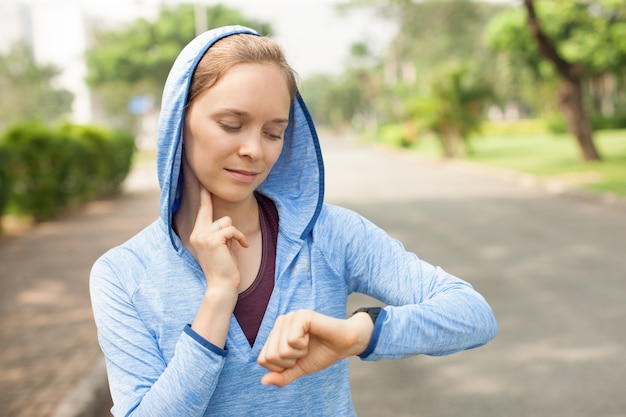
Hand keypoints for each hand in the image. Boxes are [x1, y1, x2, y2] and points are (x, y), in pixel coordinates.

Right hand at [189, 186, 248, 346]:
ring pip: (226, 222)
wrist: (222, 285)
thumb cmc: (224, 267)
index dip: (203, 196)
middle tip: (232, 243)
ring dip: (234, 234)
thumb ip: (220, 233)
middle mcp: (197, 233)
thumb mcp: (222, 246)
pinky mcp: (212, 239)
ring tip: (234, 247)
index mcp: (197, 234)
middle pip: (218, 217)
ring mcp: (202, 236)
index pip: (202, 210)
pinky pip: (232, 229)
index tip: (203, 183)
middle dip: (229, 229)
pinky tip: (242, 246)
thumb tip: (227, 222)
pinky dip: (239, 237)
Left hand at [257, 310, 373, 386]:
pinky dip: (303, 346)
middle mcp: (280, 322)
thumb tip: (263, 382)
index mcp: (276, 333)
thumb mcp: (298, 369)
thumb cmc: (321, 353)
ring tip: (308, 344)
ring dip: (298, 354)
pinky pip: (292, 340)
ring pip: (281, 350)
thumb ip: (281, 376)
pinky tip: (312, 337)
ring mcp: (290, 317)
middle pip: (271, 356)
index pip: (263, 360)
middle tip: (304, 351)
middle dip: (290, 362)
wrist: (344, 346)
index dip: (281, 367)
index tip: (297, 358)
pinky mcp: (301, 316)